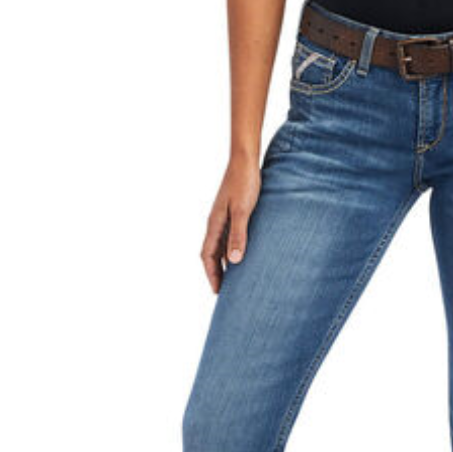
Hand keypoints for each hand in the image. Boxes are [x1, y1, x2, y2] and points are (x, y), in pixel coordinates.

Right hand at [201, 154, 262, 293]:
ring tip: (234, 277)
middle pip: (211, 253)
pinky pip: (228, 236)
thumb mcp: (243, 211)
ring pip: (220, 245)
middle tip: (225, 290)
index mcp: (215, 223)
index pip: (207, 255)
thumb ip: (238, 235)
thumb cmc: (244, 183)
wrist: (245, 160)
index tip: (218, 291)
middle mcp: (216, 222)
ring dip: (224, 261)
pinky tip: (242, 253)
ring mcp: (223, 216)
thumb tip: (232, 262)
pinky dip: (231, 248)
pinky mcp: (232, 211)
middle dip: (216, 272)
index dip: (211, 274)